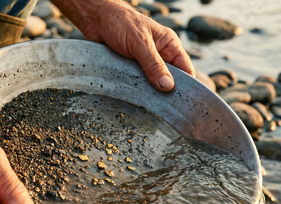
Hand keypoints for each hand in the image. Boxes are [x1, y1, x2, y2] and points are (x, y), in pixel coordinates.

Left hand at [52, 0, 195, 91]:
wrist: (95, 19)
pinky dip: (134, 93)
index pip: (186, 71)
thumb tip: (167, 86)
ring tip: (145, 105)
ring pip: (151, 87)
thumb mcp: (140, 42)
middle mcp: (159, 57)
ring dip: (147, 95)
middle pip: (169, 83)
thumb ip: (154, 64)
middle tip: (161, 108)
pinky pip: (135, 87)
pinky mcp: (129, 72)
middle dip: (165, 94)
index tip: (182, 104)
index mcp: (169, 46)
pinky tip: (131, 100)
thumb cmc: (120, 22)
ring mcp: (144, 66)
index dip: (186, 87)